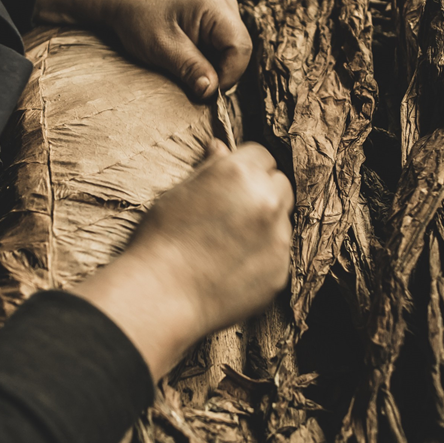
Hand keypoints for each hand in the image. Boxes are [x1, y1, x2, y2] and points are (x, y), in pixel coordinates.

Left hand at [35, 0, 250, 99]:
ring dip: (215, 70)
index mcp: (215, 6)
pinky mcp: (220, 24)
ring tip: (186, 68)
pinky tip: (189, 61)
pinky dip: (210, 63)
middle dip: (220, 74)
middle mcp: (227, 6)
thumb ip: (188, 66)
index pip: (240, 48)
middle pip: (241, 52)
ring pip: (235, 54)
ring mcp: (225, 14)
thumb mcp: (160, 46)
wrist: (127, 4)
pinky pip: (226, 51)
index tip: (203, 92)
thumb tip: (211, 91)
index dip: (228, 75)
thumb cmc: (139, 19)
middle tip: (191, 83)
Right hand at [71, 142, 292, 377]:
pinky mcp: (281, 270)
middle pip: (280, 184)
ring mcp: (278, 237)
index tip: (234, 183)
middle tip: (234, 211)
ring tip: (230, 242)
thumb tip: (220, 148)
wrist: (161, 294)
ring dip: (266, 224)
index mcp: (239, 174)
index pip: (262, 156)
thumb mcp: (179, 192)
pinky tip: (234, 265)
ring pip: (283, 220)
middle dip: (264, 192)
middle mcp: (266, 201)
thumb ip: (209, 169)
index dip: (247, 168)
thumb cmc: (160, 240)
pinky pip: (279, 254)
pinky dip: (264, 255)